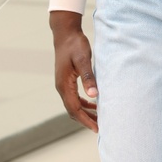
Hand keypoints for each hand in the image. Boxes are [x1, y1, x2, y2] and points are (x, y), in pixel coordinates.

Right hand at [50, 11, 98, 131]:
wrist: (65, 33)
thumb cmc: (75, 45)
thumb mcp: (83, 60)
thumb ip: (88, 77)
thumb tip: (94, 96)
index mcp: (64, 85)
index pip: (74, 109)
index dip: (85, 120)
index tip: (97, 128)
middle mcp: (61, 87)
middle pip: (73, 110)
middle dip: (86, 120)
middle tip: (100, 128)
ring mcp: (63, 84)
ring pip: (73, 105)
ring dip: (85, 113)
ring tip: (99, 119)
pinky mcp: (67, 80)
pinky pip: (74, 97)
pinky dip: (84, 104)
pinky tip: (94, 104)